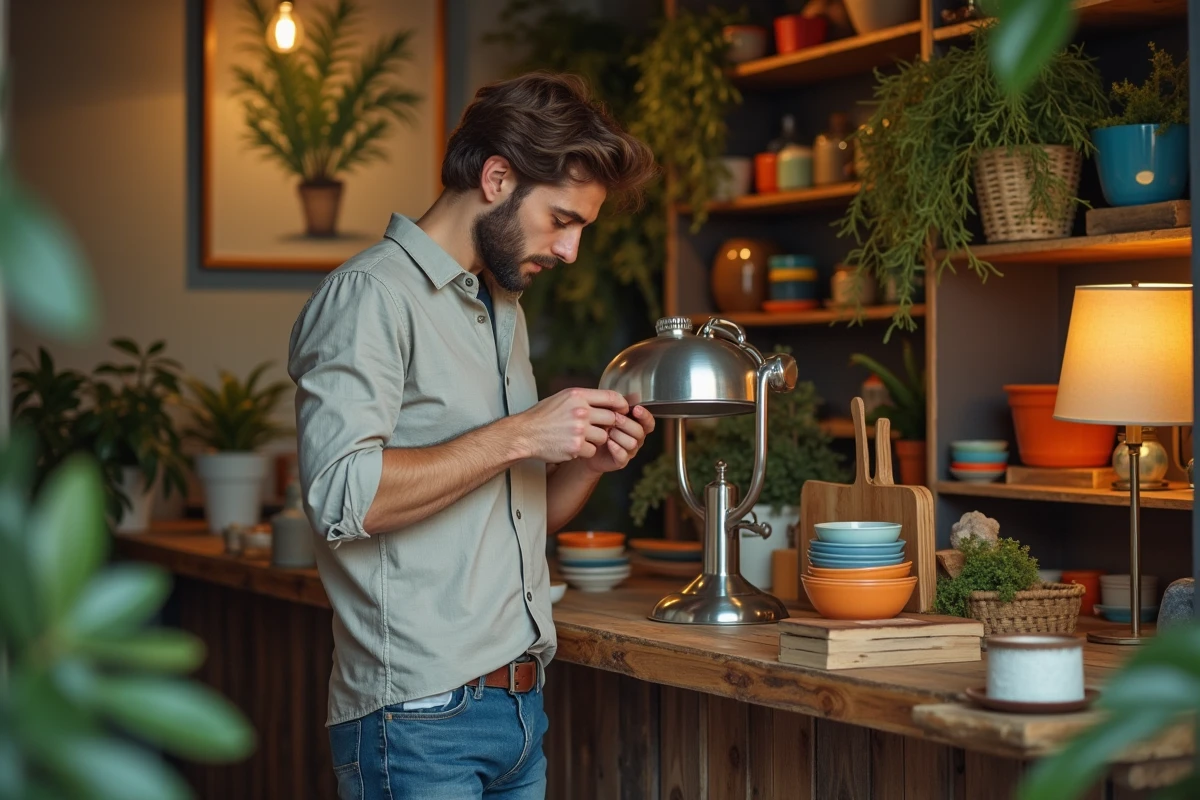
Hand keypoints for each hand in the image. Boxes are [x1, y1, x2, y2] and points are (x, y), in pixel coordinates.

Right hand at [512, 388, 629, 463]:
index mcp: (578, 396)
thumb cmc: (543, 416)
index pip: (611, 397)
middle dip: (609, 425)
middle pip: (612, 419)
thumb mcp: (563, 398)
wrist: (525, 434)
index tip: (624, 410)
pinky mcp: (576, 447)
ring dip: (596, 439)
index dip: (622, 404)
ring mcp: (579, 430)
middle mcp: (580, 411)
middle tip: (600, 428)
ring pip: (604, 437)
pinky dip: (586, 451)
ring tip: (581, 437)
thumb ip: (584, 398)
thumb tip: (609, 400)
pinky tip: (574, 446)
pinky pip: (593, 450)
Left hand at [580, 405, 655, 473]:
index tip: (636, 409)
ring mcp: (630, 451)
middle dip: (627, 424)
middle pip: (640, 432)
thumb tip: (622, 396)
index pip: (648, 422)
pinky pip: (623, 456)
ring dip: (619, 436)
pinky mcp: (621, 461)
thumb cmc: (599, 426)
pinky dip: (616, 448)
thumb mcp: (607, 413)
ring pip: (632, 444)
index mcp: (637, 425)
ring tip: (607, 431)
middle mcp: (636, 439)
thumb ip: (616, 406)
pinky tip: (608, 442)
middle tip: (614, 419)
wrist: (587, 445)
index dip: (645, 416)